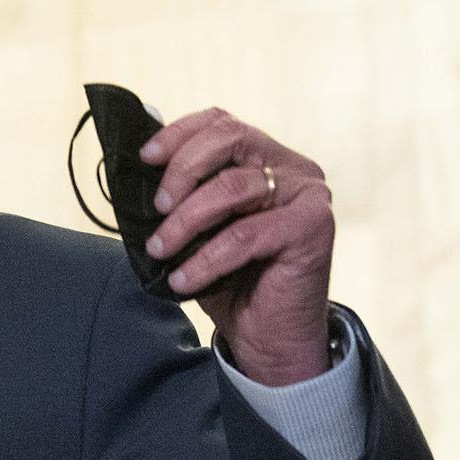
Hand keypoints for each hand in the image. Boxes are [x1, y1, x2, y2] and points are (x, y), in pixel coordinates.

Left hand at [140, 108, 333, 385]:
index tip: (145, 157)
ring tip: (160, 250)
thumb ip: (179, 192)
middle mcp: (293, 167)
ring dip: (185, 221)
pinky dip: (206, 258)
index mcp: (266, 158)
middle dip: (181, 171)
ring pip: (233, 187)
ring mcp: (308, 193)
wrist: (268, 337)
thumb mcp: (197, 229)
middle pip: (230, 139)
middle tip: (156, 208)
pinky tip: (183, 279)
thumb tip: (144, 154)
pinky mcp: (314, 227)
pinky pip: (246, 234)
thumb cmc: (231, 280)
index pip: (222, 123)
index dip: (179, 134)